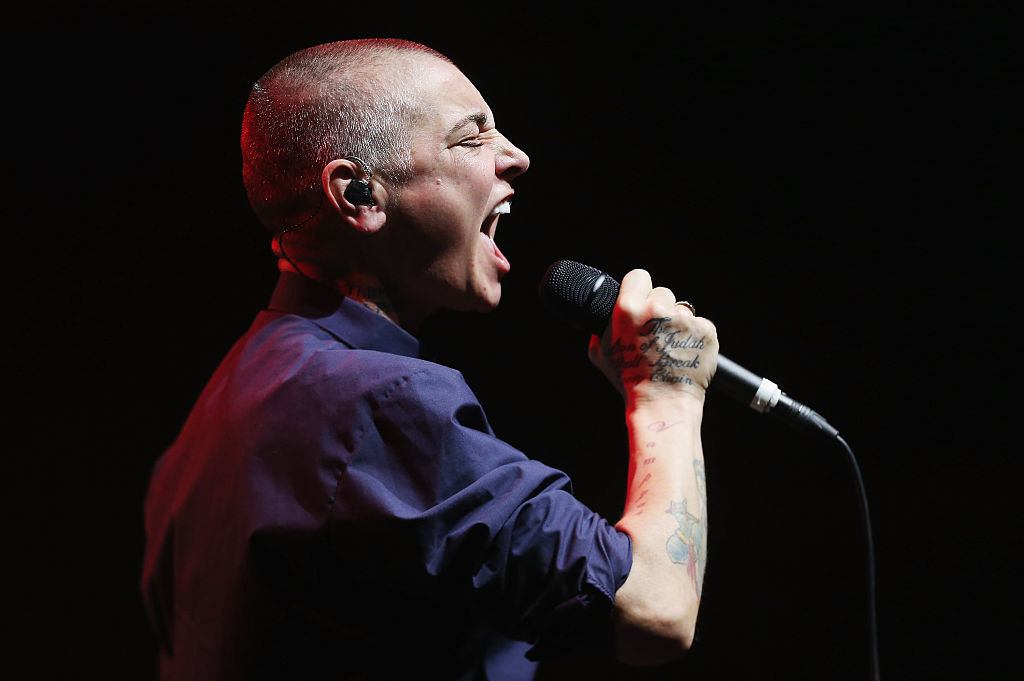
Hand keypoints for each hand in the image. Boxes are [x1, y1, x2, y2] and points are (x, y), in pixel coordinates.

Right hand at [588, 269, 718, 406]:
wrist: (662, 402)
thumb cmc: (629, 381)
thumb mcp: (600, 354)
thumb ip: (602, 329)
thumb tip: (605, 317)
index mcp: (628, 309)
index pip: (639, 276)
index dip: (639, 288)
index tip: (641, 299)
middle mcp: (657, 309)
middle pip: (662, 292)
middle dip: (660, 309)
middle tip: (656, 333)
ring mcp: (684, 319)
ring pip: (682, 308)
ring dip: (678, 323)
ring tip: (670, 348)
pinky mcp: (705, 330)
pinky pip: (700, 324)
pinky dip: (695, 336)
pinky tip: (684, 353)